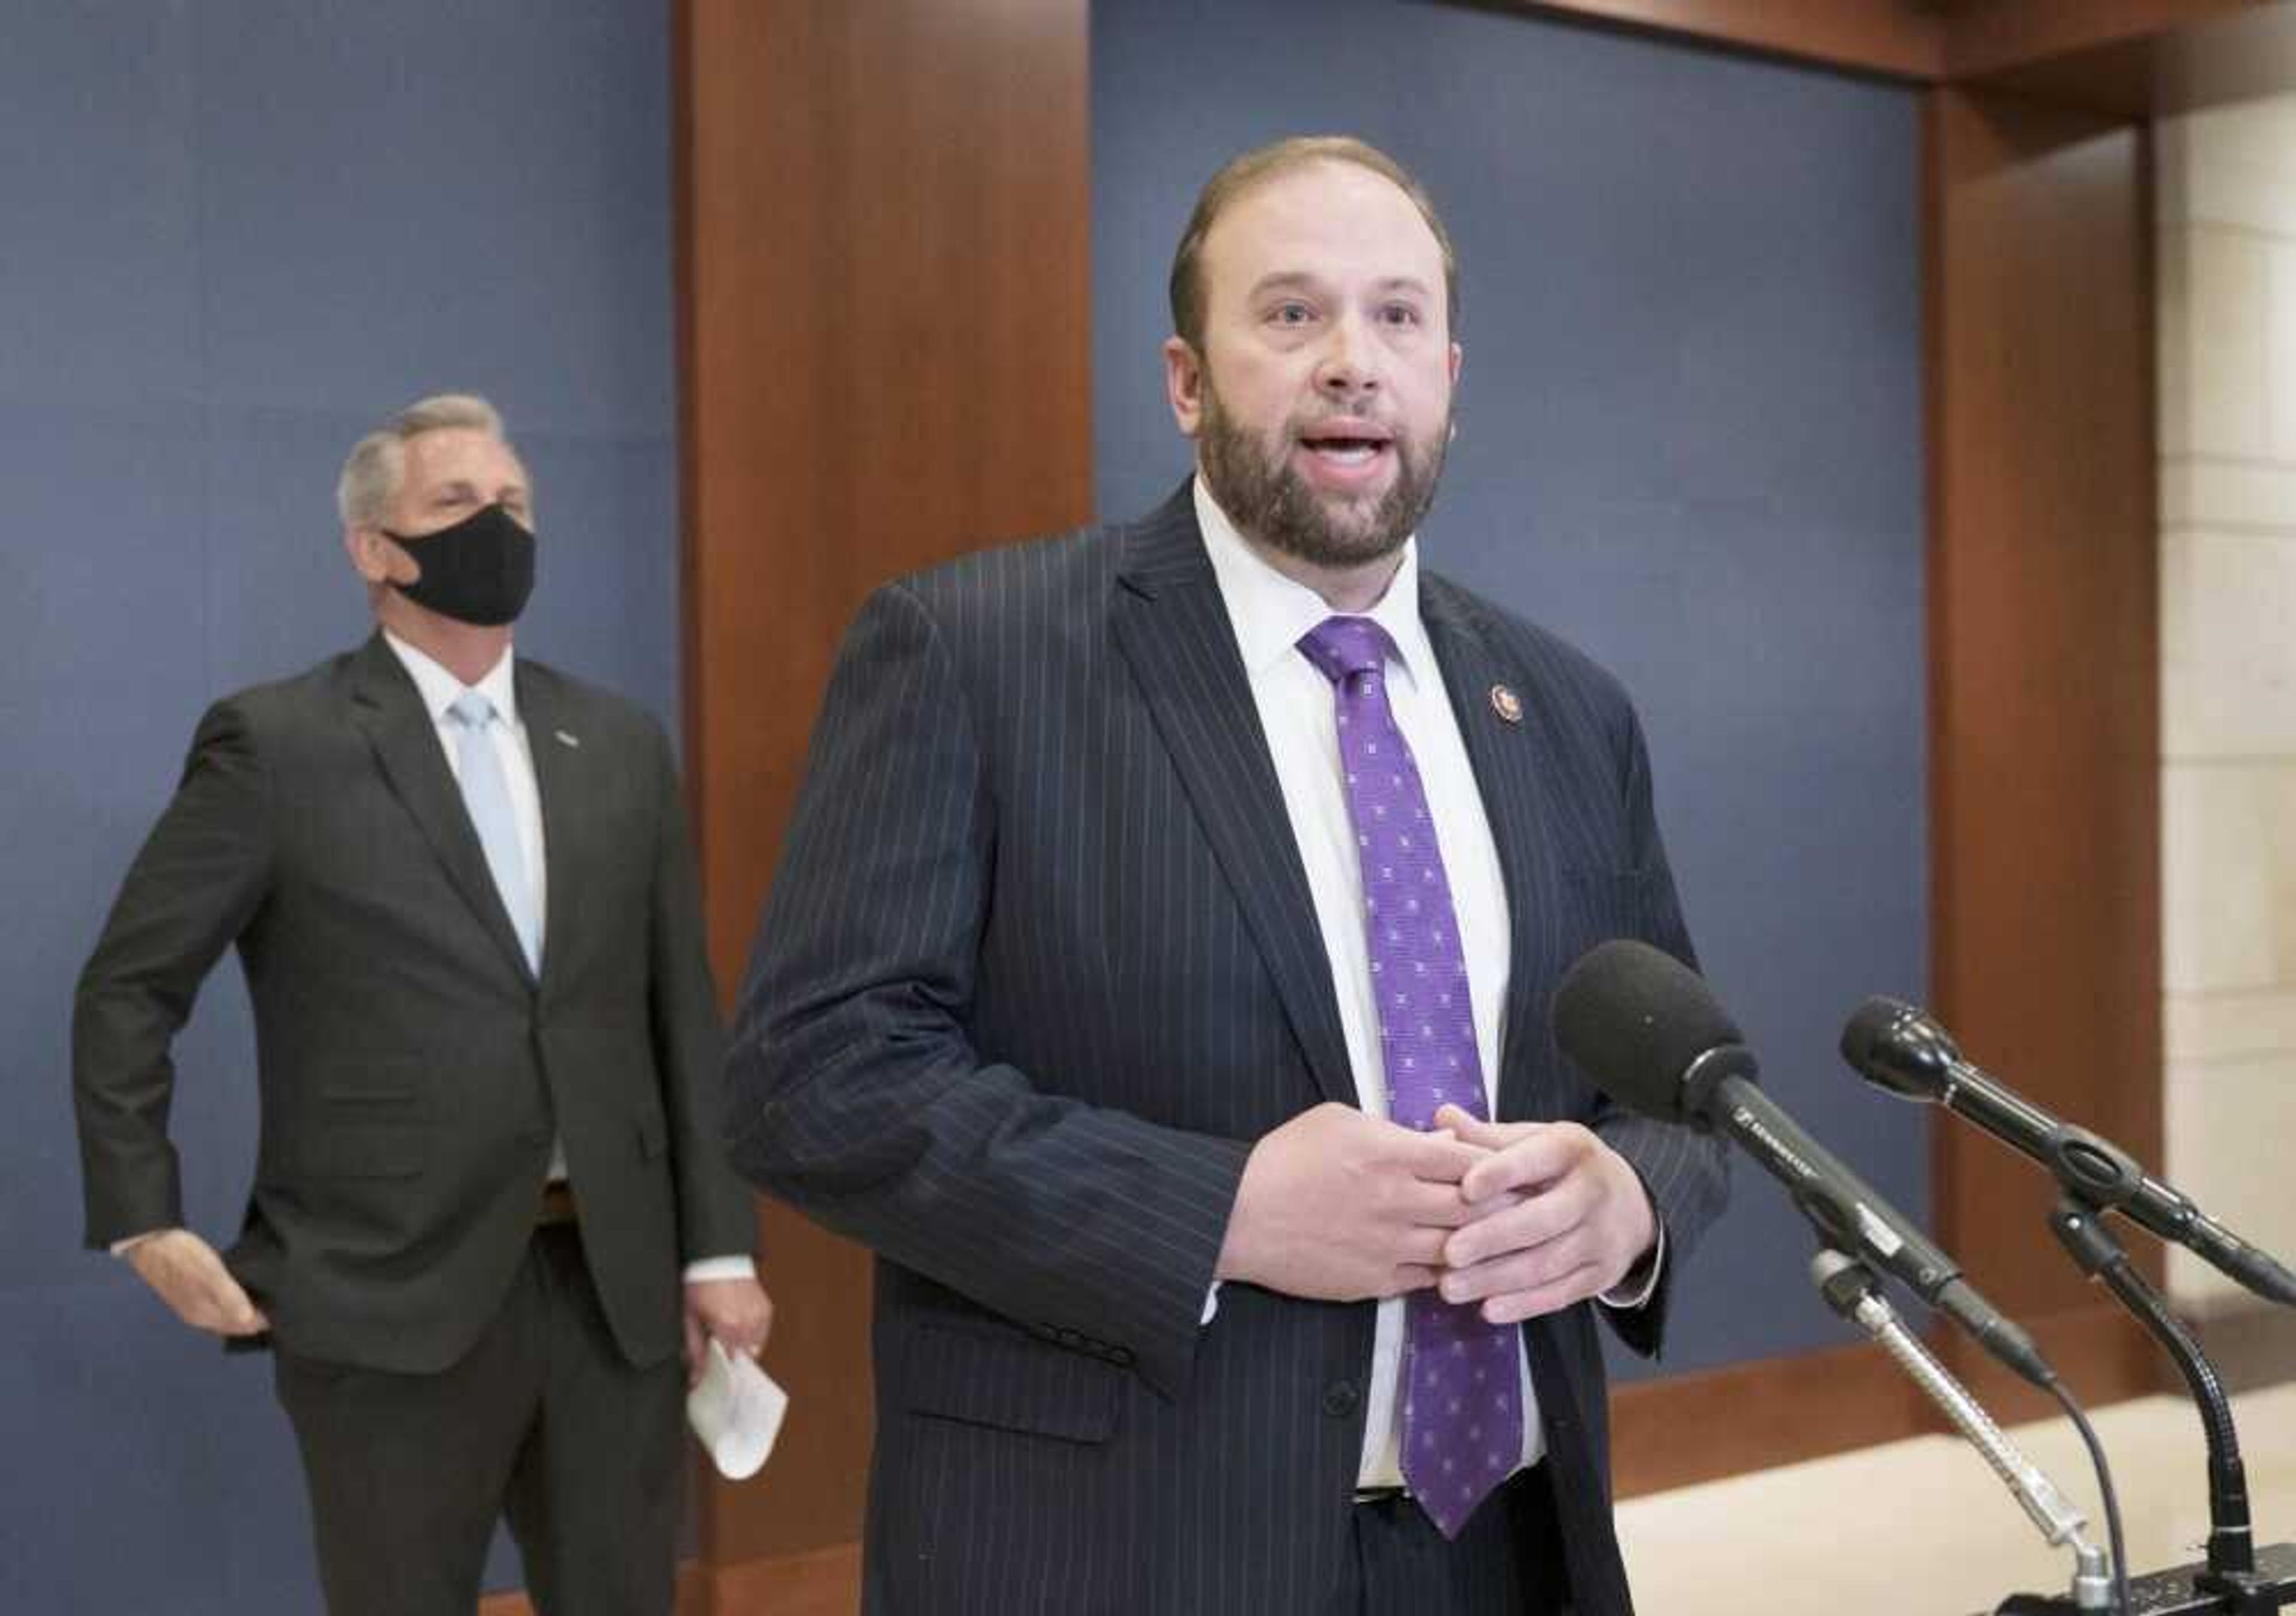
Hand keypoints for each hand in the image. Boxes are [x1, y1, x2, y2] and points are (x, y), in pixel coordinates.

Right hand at [125, 1229, 269, 1336]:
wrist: (150, 1241)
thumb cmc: (182, 1256)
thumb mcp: (210, 1275)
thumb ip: (230, 1298)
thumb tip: (250, 1321)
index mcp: (203, 1316)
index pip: (242, 1328)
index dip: (264, 1320)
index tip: (284, 1307)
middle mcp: (198, 1316)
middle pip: (235, 1323)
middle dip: (257, 1317)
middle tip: (282, 1301)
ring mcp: (193, 1304)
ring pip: (227, 1314)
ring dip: (246, 1309)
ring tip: (268, 1294)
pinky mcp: (190, 1291)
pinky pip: (219, 1303)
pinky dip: (234, 1300)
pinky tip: (244, 1287)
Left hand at [683, 1277, 774, 1384]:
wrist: (716, 1259)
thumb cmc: (700, 1285)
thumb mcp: (689, 1319)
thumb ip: (695, 1352)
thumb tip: (695, 1380)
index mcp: (728, 1326)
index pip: (730, 1365)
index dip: (721, 1372)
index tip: (715, 1376)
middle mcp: (747, 1322)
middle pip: (743, 1358)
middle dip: (731, 1360)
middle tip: (718, 1355)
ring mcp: (759, 1316)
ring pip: (755, 1348)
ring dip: (742, 1349)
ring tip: (727, 1338)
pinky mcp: (766, 1309)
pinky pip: (762, 1334)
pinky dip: (752, 1336)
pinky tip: (738, 1328)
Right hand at [1216, 1102, 1485, 1301]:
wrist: (1239, 1216)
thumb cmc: (1285, 1159)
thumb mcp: (1339, 1122)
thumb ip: (1398, 1130)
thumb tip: (1448, 1143)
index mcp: (1390, 1155)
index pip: (1469, 1161)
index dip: (1494, 1164)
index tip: (1504, 1166)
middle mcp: (1396, 1203)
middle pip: (1474, 1208)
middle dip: (1499, 1205)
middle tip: (1516, 1203)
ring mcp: (1388, 1247)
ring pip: (1458, 1249)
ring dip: (1477, 1243)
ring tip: (1491, 1236)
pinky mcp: (1374, 1281)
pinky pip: (1427, 1280)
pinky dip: (1443, 1270)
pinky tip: (1451, 1262)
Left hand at [1433, 1106, 1656, 1324]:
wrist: (1629, 1202)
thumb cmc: (1562, 1168)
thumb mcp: (1533, 1141)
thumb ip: (1487, 1137)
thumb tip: (1443, 1116)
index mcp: (1572, 1149)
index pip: (1537, 1158)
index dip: (1502, 1173)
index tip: (1465, 1188)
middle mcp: (1593, 1192)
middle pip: (1543, 1219)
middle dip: (1493, 1238)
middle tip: (1449, 1252)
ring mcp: (1601, 1237)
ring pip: (1547, 1263)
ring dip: (1497, 1278)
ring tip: (1450, 1287)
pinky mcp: (1601, 1274)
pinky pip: (1561, 1294)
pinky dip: (1524, 1305)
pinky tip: (1488, 1309)